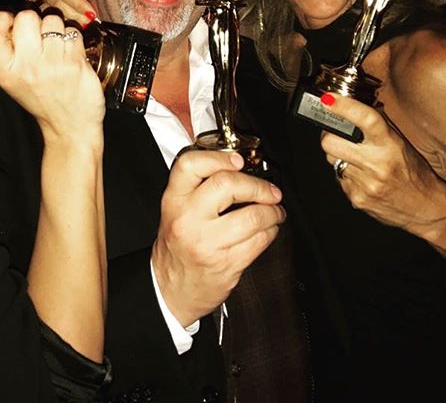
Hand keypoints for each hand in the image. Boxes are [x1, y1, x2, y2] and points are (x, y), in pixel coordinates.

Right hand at [0, 10, 104, 142]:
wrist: (70, 126)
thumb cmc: (42, 100)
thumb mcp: (13, 81)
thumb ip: (6, 52)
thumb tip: (5, 18)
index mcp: (6, 72)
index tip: (8, 20)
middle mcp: (27, 67)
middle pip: (25, 17)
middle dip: (34, 21)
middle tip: (38, 36)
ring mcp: (52, 63)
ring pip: (52, 20)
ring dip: (56, 29)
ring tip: (56, 48)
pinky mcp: (75, 62)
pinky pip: (72, 31)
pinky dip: (73, 38)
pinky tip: (69, 54)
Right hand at [26, 0, 94, 26]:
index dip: (79, 3)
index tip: (91, 13)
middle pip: (56, 2)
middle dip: (75, 14)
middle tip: (87, 22)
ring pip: (49, 12)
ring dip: (67, 20)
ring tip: (81, 25)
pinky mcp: (31, 5)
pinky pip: (43, 17)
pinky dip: (57, 23)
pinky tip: (67, 26)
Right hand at [151, 150, 284, 326]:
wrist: (171, 287)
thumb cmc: (178, 243)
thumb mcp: (175, 209)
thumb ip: (198, 185)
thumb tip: (237, 163)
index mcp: (173, 200)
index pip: (190, 165)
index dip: (218, 157)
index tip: (238, 160)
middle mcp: (188, 219)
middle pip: (227, 185)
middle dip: (258, 186)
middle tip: (270, 191)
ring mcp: (207, 243)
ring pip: (252, 216)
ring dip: (272, 211)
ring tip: (274, 211)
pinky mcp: (226, 264)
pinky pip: (259, 241)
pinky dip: (270, 232)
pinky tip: (268, 229)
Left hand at [319, 93, 444, 233]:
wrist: (426, 208)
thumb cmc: (414, 172)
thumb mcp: (400, 143)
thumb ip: (376, 127)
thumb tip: (348, 106)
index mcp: (390, 144)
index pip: (365, 119)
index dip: (343, 107)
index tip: (328, 99)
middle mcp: (377, 163)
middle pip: (330, 142)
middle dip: (328, 135)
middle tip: (336, 134)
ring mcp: (365, 183)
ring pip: (331, 159)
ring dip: (338, 155)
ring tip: (355, 158)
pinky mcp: (356, 198)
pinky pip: (339, 178)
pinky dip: (345, 174)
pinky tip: (361, 176)